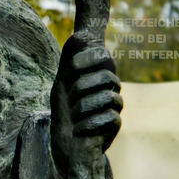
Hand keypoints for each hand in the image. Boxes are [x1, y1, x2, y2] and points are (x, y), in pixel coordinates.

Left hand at [51, 35, 122, 172]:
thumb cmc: (65, 111)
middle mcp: (110, 88)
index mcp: (98, 75)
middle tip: (70, 98)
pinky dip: (90, 123)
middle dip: (82, 86)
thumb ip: (70, 60)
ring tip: (74, 115)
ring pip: (109, 97)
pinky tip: (78, 129)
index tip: (71, 66)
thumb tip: (80, 35)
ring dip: (84, 106)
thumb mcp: (62, 82)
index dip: (88, 59)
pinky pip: (111, 118)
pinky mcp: (115, 125)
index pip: (103, 58)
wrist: (66, 143)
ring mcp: (114, 106)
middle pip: (106, 76)